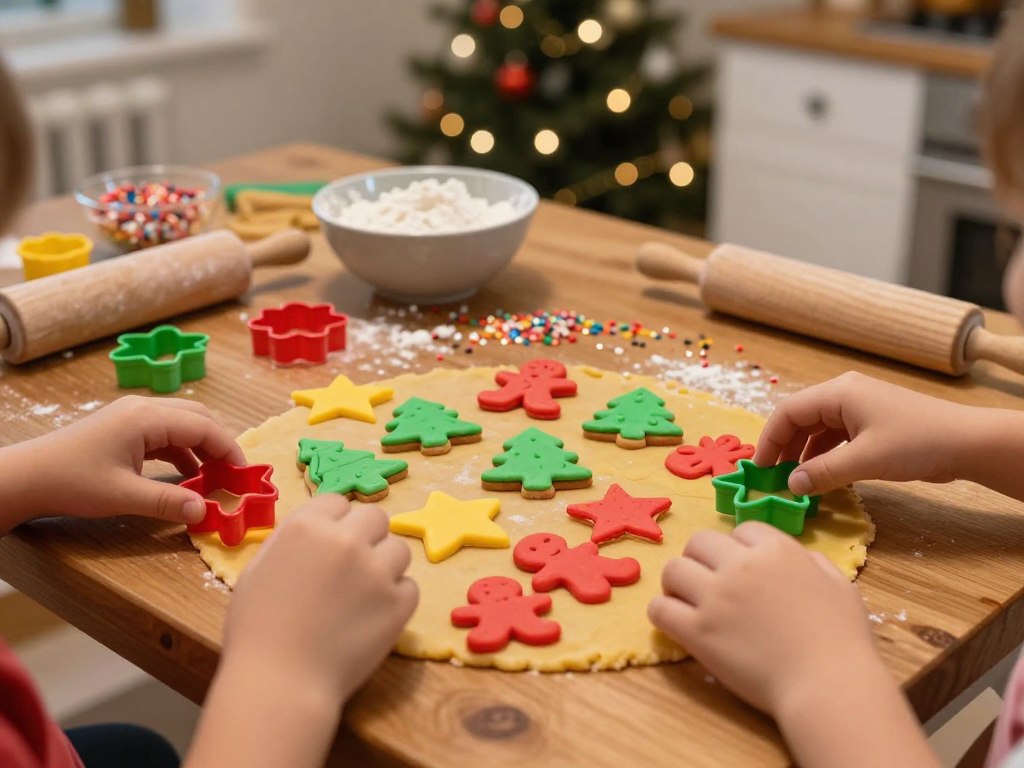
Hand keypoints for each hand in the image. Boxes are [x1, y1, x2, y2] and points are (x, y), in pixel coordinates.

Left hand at [5, 396, 243, 528]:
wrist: (25, 477)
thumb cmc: (71, 482)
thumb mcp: (124, 495)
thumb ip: (168, 502)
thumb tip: (205, 512)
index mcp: (146, 418)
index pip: (203, 426)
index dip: (229, 449)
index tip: (244, 474)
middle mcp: (142, 409)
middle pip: (197, 417)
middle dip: (219, 443)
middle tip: (233, 473)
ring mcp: (131, 416)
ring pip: (182, 423)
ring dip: (202, 446)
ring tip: (215, 476)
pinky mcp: (123, 427)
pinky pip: (165, 432)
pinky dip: (183, 449)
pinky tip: (187, 473)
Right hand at [222, 494, 417, 704]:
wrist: (280, 682)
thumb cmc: (256, 630)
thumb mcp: (259, 569)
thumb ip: (293, 540)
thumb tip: (319, 529)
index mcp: (307, 527)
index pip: (338, 502)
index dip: (334, 522)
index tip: (330, 544)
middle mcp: (347, 540)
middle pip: (375, 517)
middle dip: (365, 537)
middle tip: (352, 567)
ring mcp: (378, 571)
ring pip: (398, 549)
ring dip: (385, 565)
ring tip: (363, 594)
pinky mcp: (400, 603)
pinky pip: (408, 586)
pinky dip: (395, 599)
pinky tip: (372, 616)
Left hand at [648, 522, 875, 714]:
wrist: (829, 685)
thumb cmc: (842, 640)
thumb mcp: (840, 586)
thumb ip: (814, 563)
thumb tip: (800, 557)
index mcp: (776, 550)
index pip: (741, 529)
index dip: (740, 548)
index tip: (744, 569)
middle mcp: (740, 565)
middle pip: (699, 541)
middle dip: (702, 559)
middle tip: (709, 583)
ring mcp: (715, 597)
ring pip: (673, 569)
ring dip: (677, 583)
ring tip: (688, 601)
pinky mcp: (697, 631)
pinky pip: (659, 608)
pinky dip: (663, 613)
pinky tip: (676, 623)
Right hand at [754, 372, 970, 495]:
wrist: (969, 443)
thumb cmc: (917, 443)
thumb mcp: (866, 460)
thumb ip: (824, 473)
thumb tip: (791, 486)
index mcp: (839, 392)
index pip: (788, 412)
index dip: (769, 440)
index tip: (760, 470)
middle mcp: (845, 394)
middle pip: (800, 419)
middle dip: (785, 448)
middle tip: (774, 479)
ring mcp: (859, 408)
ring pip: (818, 429)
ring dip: (805, 455)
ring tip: (796, 482)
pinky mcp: (872, 423)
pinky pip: (836, 437)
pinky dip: (825, 456)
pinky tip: (823, 477)